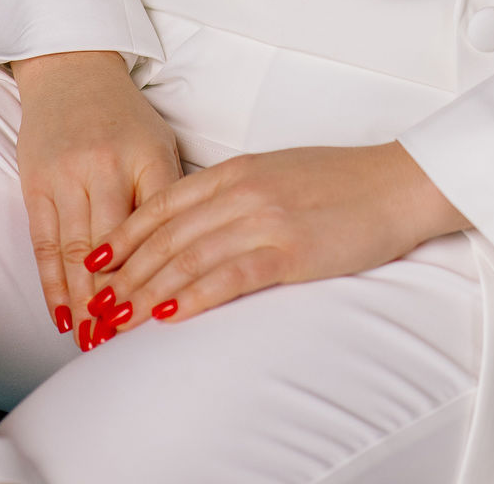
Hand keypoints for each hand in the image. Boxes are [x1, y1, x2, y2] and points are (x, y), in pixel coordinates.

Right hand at [11, 49, 182, 346]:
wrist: (72, 71)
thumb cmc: (125, 117)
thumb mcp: (160, 144)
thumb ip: (172, 195)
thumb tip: (193, 255)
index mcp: (149, 156)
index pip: (161, 227)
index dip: (162, 274)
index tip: (168, 316)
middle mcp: (107, 167)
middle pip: (115, 247)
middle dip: (119, 301)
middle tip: (127, 347)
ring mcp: (67, 176)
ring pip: (77, 254)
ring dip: (85, 305)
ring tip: (95, 345)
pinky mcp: (35, 184)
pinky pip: (44, 245)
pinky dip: (52, 286)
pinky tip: (63, 317)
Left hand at [82, 141, 468, 334]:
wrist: (398, 184)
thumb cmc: (343, 183)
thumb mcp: (278, 175)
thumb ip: (236, 194)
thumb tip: (196, 225)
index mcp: (238, 170)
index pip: (163, 205)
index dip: (124, 238)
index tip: (95, 266)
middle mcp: (244, 190)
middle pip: (167, 237)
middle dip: (125, 275)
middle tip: (95, 309)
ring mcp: (266, 219)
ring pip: (189, 259)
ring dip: (147, 294)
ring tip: (118, 322)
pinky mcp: (291, 250)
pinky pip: (231, 276)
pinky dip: (195, 296)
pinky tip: (171, 315)